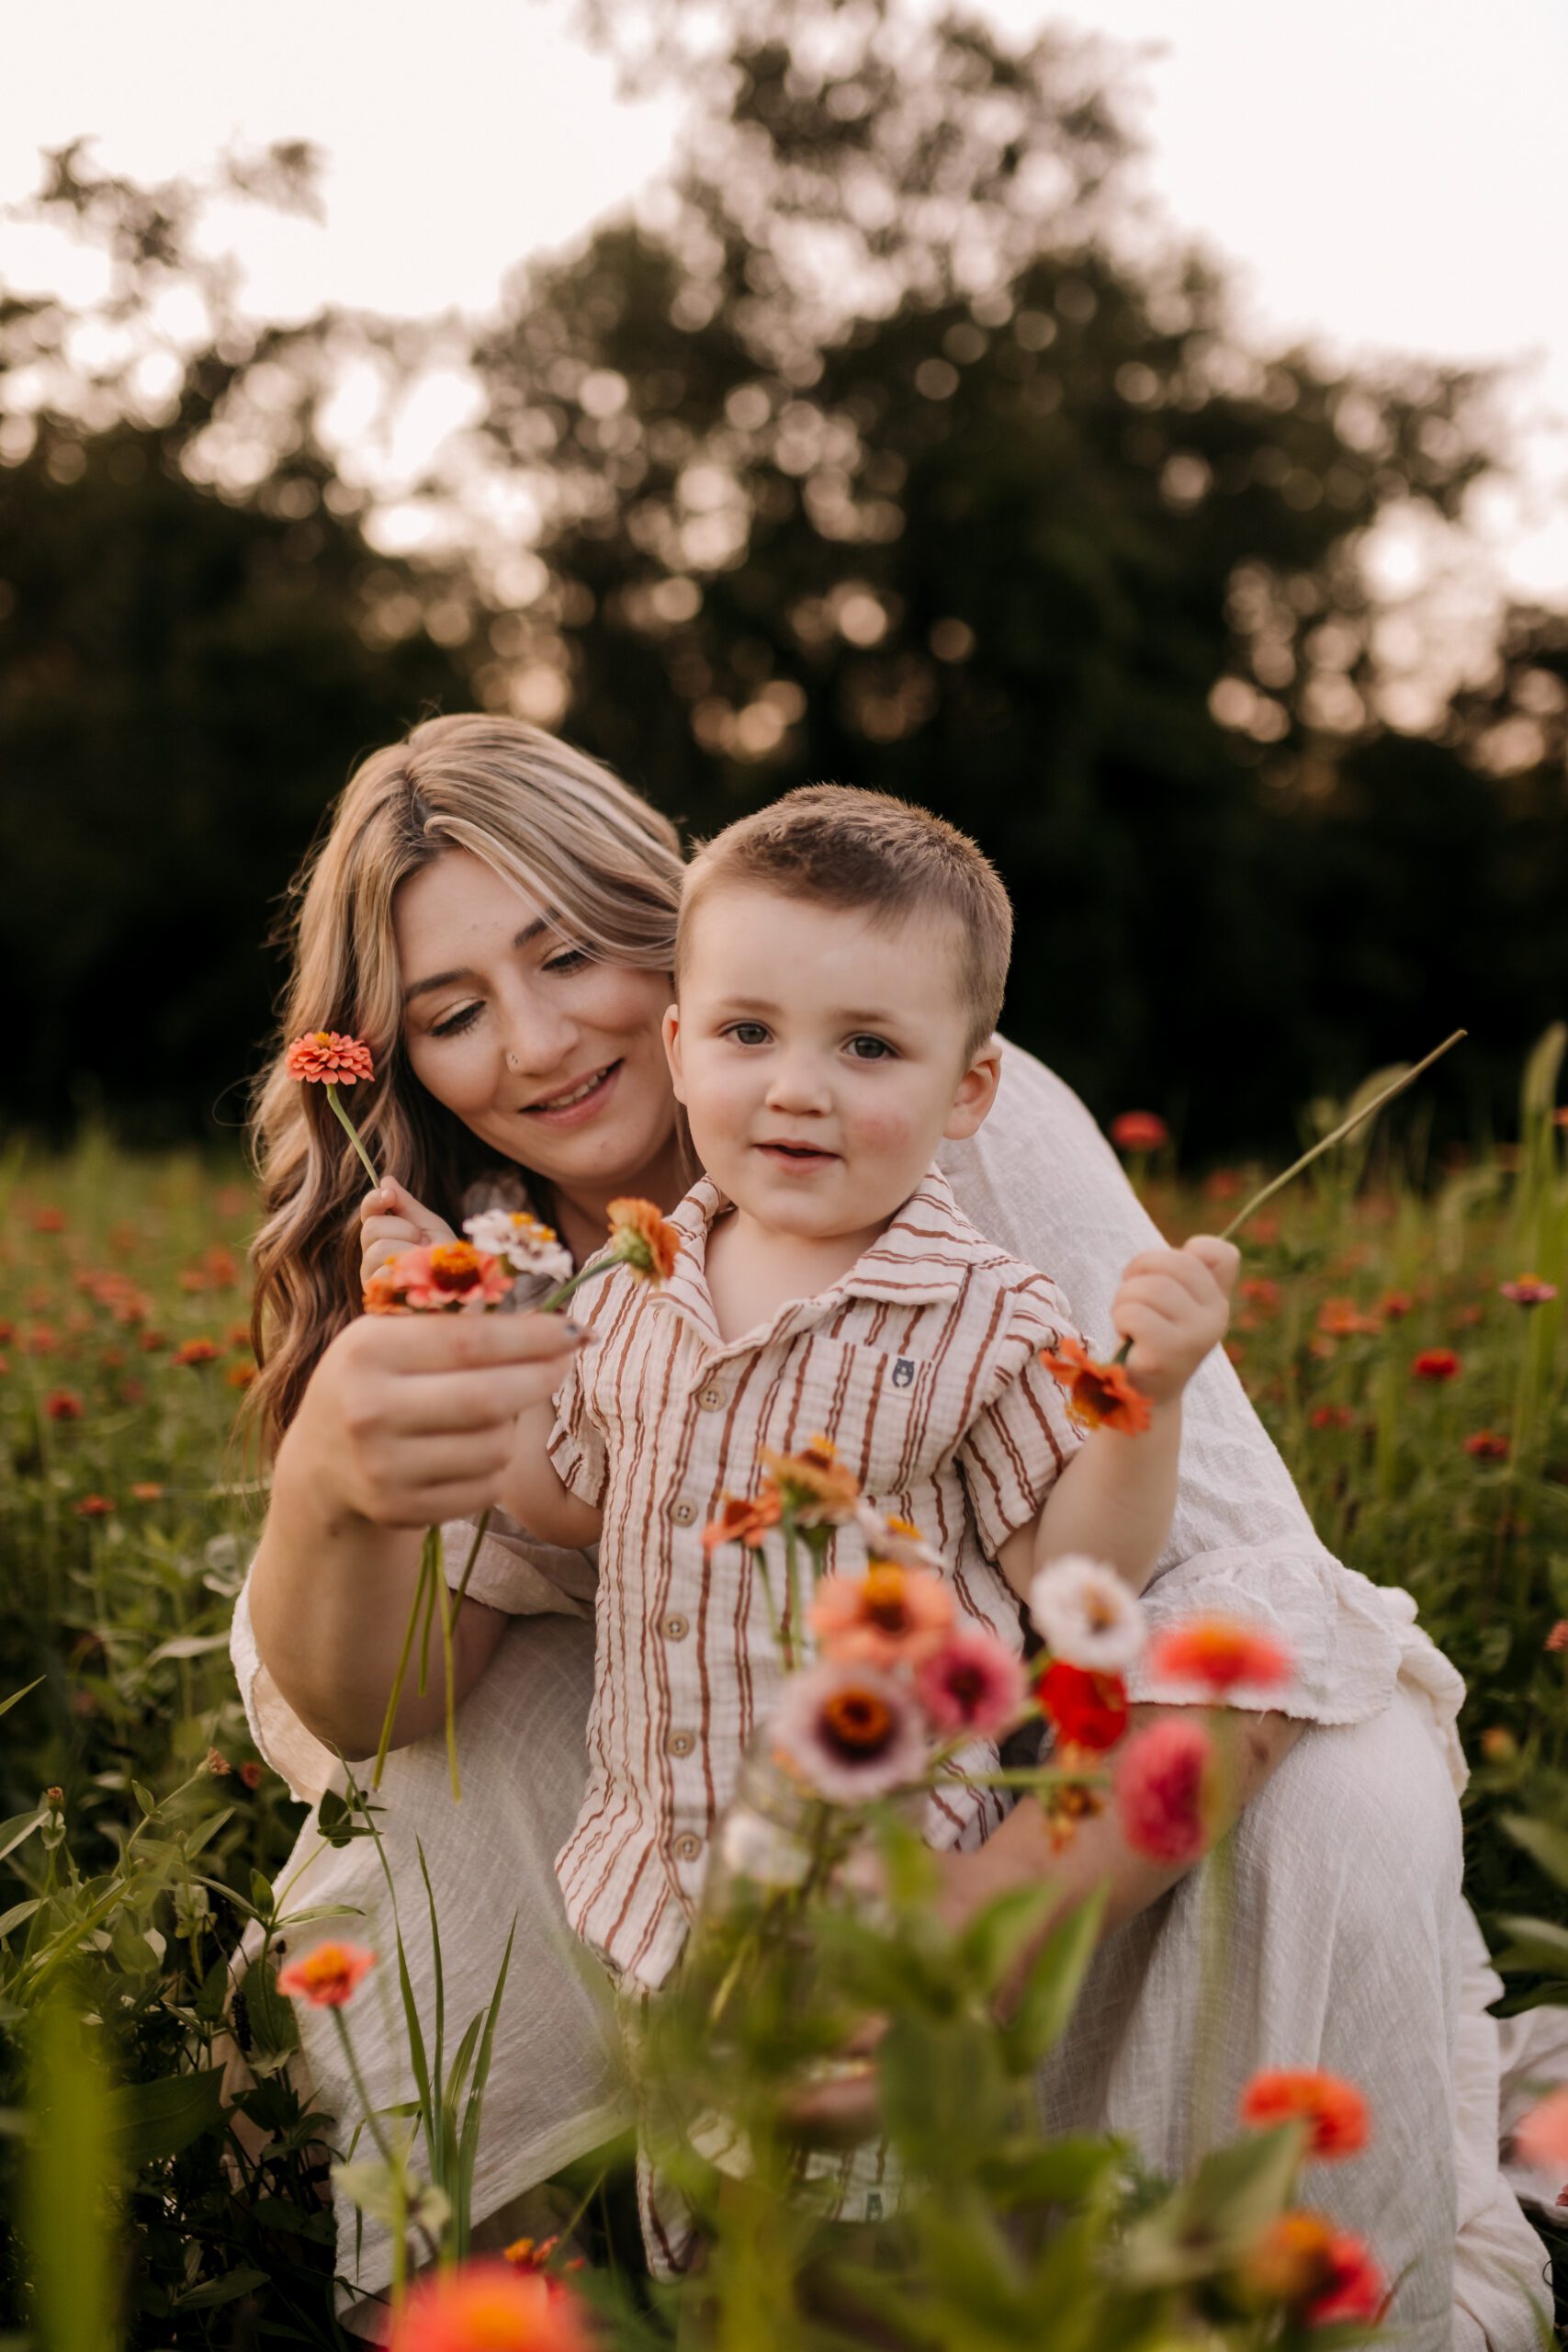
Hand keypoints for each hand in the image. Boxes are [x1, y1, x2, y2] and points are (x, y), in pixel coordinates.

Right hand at [277, 1309, 585, 1531]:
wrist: (322, 1463)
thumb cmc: (376, 1381)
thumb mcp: (389, 1335)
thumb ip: (453, 1316)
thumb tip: (549, 1320)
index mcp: (366, 1350)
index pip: (471, 1341)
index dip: (533, 1336)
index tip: (573, 1330)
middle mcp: (368, 1410)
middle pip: (490, 1399)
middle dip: (542, 1377)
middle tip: (563, 1362)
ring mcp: (382, 1468)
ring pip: (495, 1447)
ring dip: (513, 1426)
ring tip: (499, 1410)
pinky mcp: (400, 1510)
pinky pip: (485, 1488)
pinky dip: (496, 1467)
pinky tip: (477, 1449)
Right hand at [358, 1177, 456, 1284]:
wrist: (458, 1287)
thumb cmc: (444, 1257)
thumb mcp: (429, 1225)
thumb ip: (407, 1205)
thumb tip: (385, 1180)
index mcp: (383, 1232)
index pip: (368, 1210)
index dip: (374, 1199)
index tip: (389, 1196)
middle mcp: (372, 1251)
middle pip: (372, 1227)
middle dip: (403, 1229)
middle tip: (422, 1241)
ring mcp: (372, 1273)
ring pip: (378, 1249)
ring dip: (407, 1250)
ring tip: (422, 1260)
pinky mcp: (378, 1293)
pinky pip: (383, 1273)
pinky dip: (404, 1270)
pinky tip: (415, 1276)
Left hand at [1109, 1234, 1238, 1407]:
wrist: (1144, 1391)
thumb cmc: (1152, 1334)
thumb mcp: (1176, 1299)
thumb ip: (1190, 1270)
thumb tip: (1196, 1248)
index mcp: (1218, 1299)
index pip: (1219, 1253)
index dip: (1175, 1255)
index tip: (1157, 1276)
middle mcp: (1217, 1318)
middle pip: (1173, 1263)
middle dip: (1138, 1273)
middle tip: (1131, 1298)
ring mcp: (1195, 1338)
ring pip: (1148, 1287)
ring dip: (1124, 1299)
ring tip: (1129, 1321)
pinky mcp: (1167, 1356)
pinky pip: (1133, 1313)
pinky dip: (1120, 1320)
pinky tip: (1129, 1338)